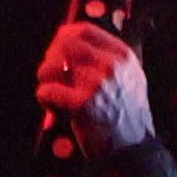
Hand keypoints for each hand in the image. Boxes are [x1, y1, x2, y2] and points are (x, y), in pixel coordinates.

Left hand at [34, 20, 157, 154]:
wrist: (132, 146)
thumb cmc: (127, 113)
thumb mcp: (130, 77)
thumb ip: (109, 58)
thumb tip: (73, 39)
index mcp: (122, 55)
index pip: (84, 30)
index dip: (64, 37)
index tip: (57, 48)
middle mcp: (111, 65)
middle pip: (65, 43)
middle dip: (51, 56)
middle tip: (51, 72)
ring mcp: (96, 84)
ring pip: (52, 67)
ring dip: (45, 78)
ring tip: (52, 90)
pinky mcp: (81, 104)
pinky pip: (47, 90)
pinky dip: (44, 97)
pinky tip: (52, 106)